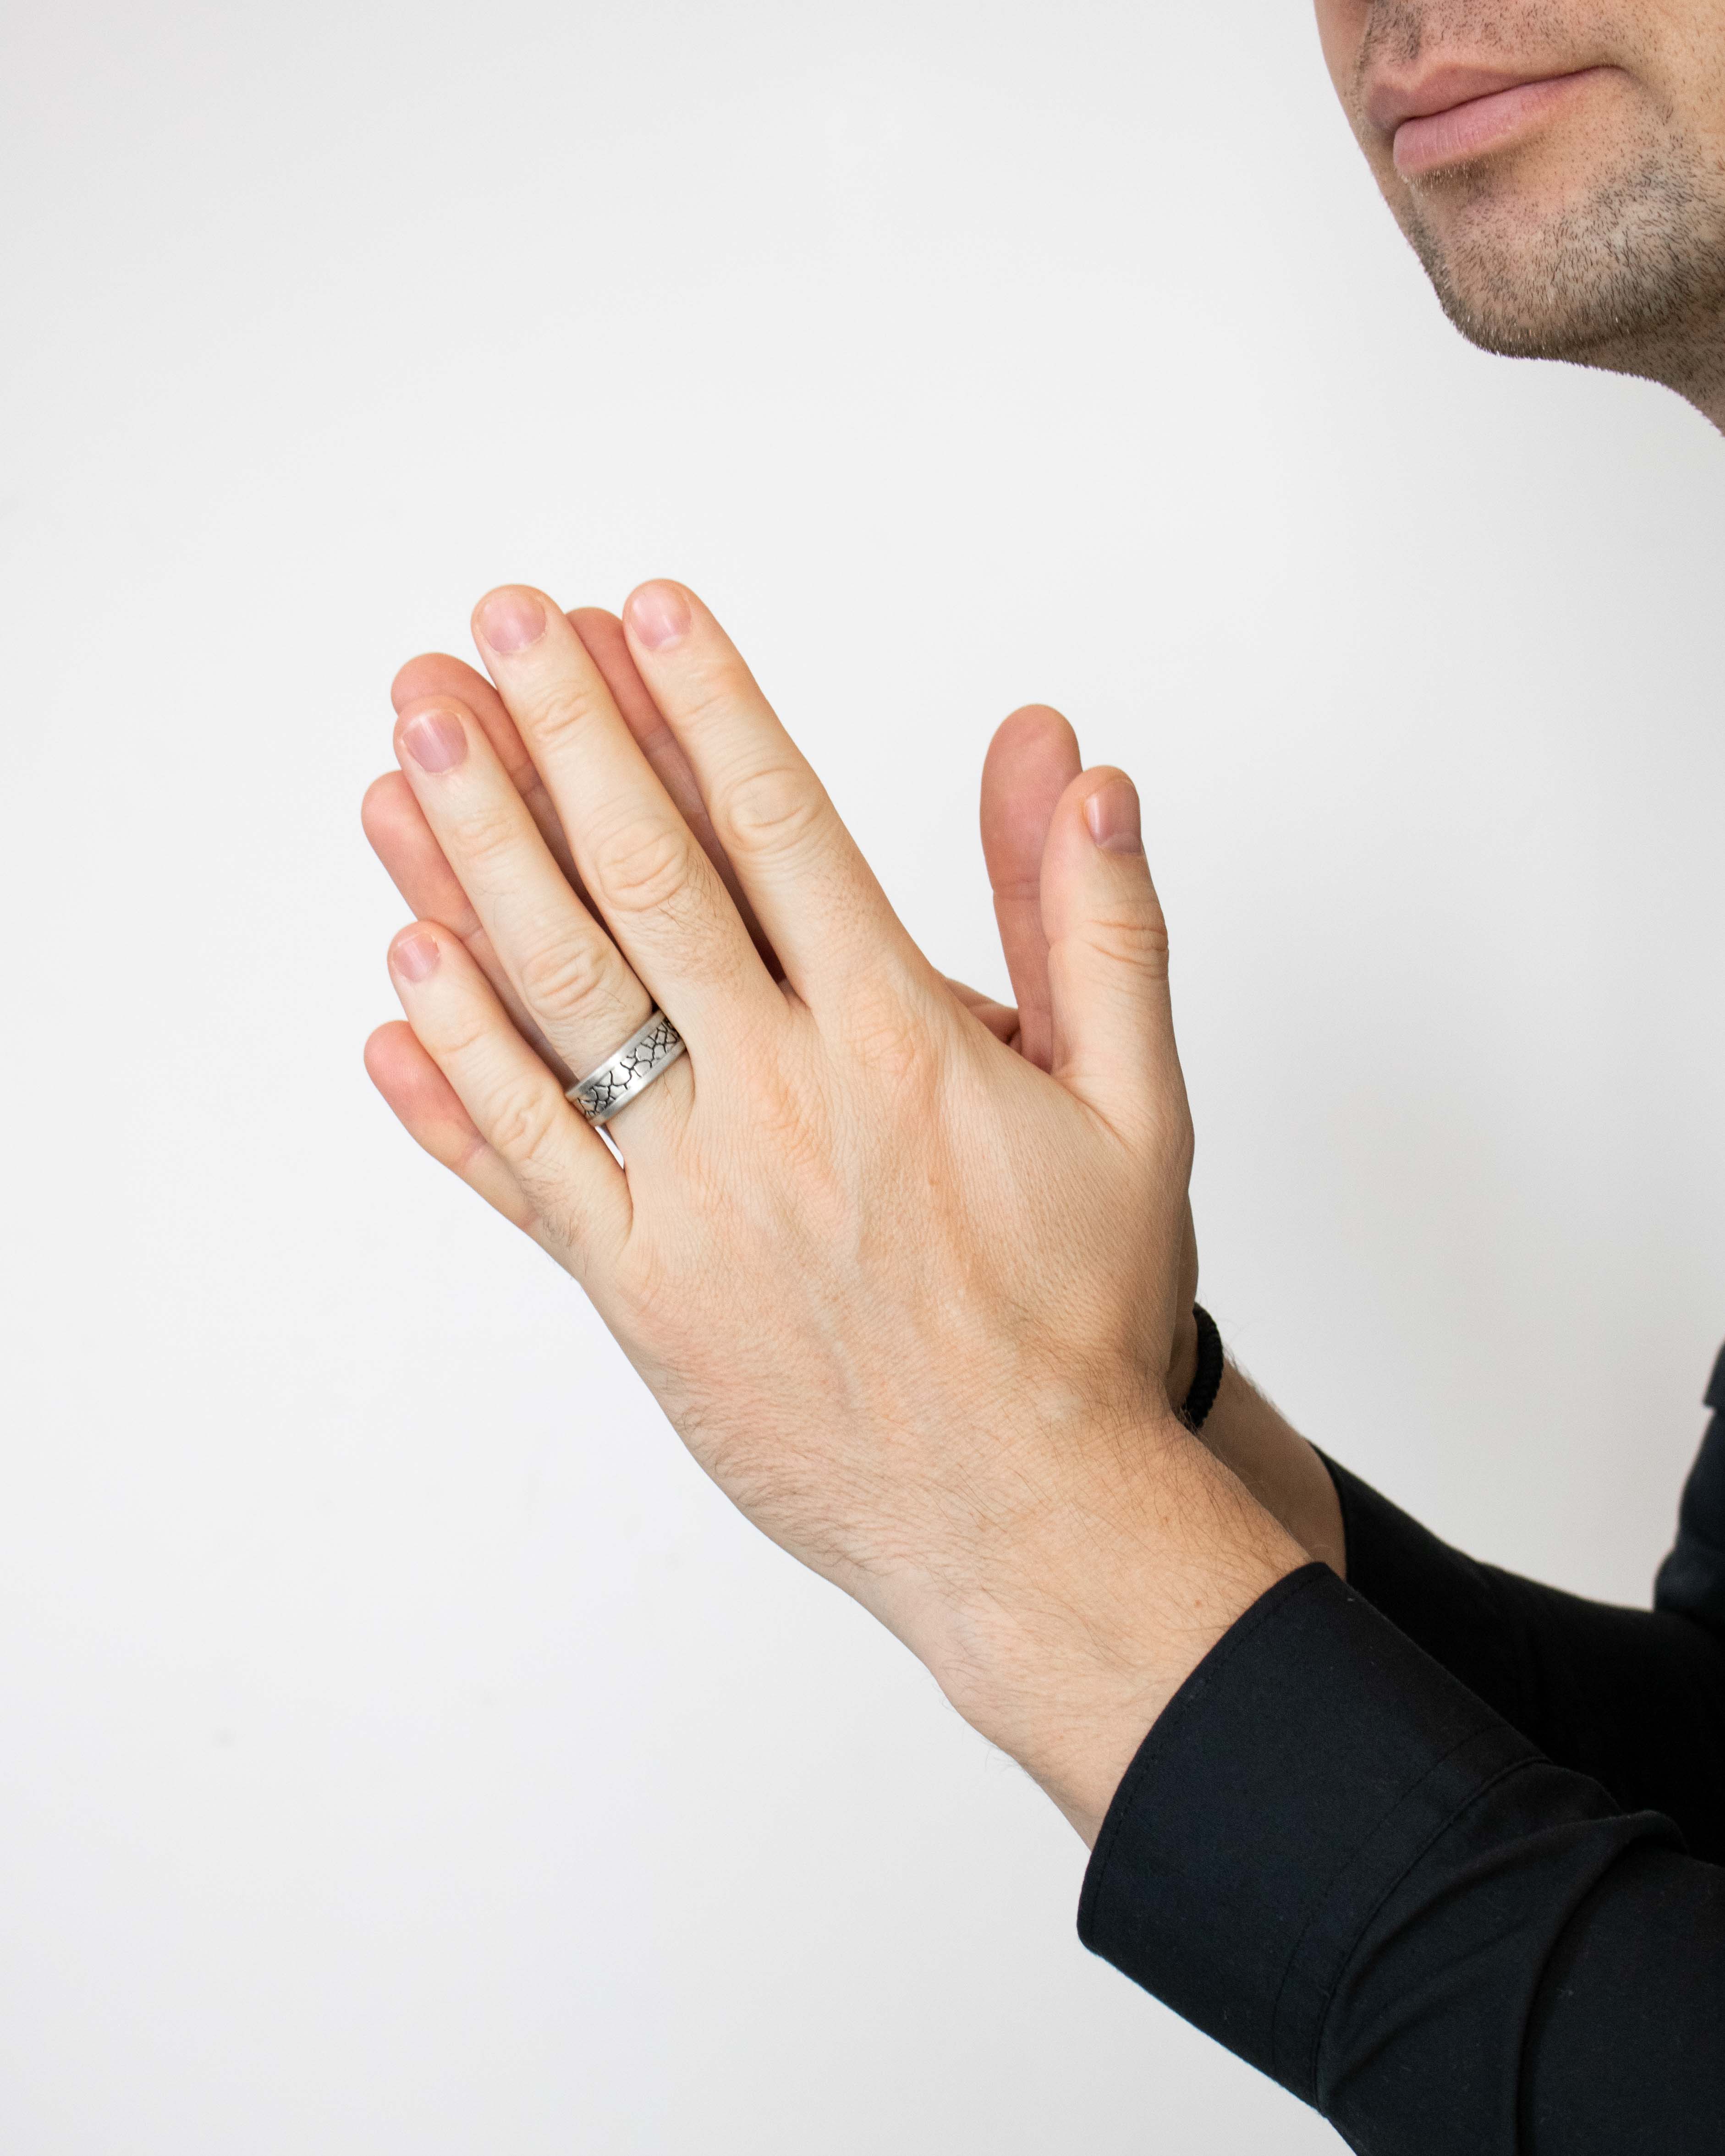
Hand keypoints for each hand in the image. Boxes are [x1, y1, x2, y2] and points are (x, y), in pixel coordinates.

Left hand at [365, 582, 1303, 1838]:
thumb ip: (1100, 930)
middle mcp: (781, 1101)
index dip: (705, 705)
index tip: (635, 611)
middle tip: (483, 633)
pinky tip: (396, 979)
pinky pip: (527, 1165)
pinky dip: (456, 1072)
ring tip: (406, 757)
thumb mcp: (1138, 1111)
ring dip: (471, 868)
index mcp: (900, 1042)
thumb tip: (1079, 774)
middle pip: (646, 884)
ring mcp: (695, 1200)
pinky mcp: (640, 1291)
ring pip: (560, 1004)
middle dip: (558, 742)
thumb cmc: (1081, 1315)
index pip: (781, 828)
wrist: (1024, 1519)